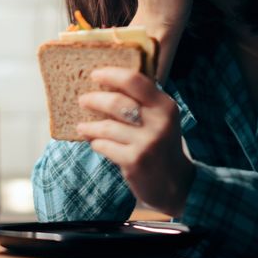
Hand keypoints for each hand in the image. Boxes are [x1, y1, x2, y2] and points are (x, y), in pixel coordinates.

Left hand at [76, 67, 195, 216]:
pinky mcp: (135, 161)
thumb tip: (108, 81)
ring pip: (106, 126)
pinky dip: (96, 143)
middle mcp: (159, 122)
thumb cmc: (161, 144)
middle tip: (83, 100)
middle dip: (94, 100)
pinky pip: (105, 146)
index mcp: (165, 106)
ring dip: (90, 126)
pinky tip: (95, 143)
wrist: (174, 183)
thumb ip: (143, 100)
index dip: (111, 74)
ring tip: (82, 127)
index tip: (95, 74)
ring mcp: (147, 142)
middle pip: (116, 102)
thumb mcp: (161, 118)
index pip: (135, 80)